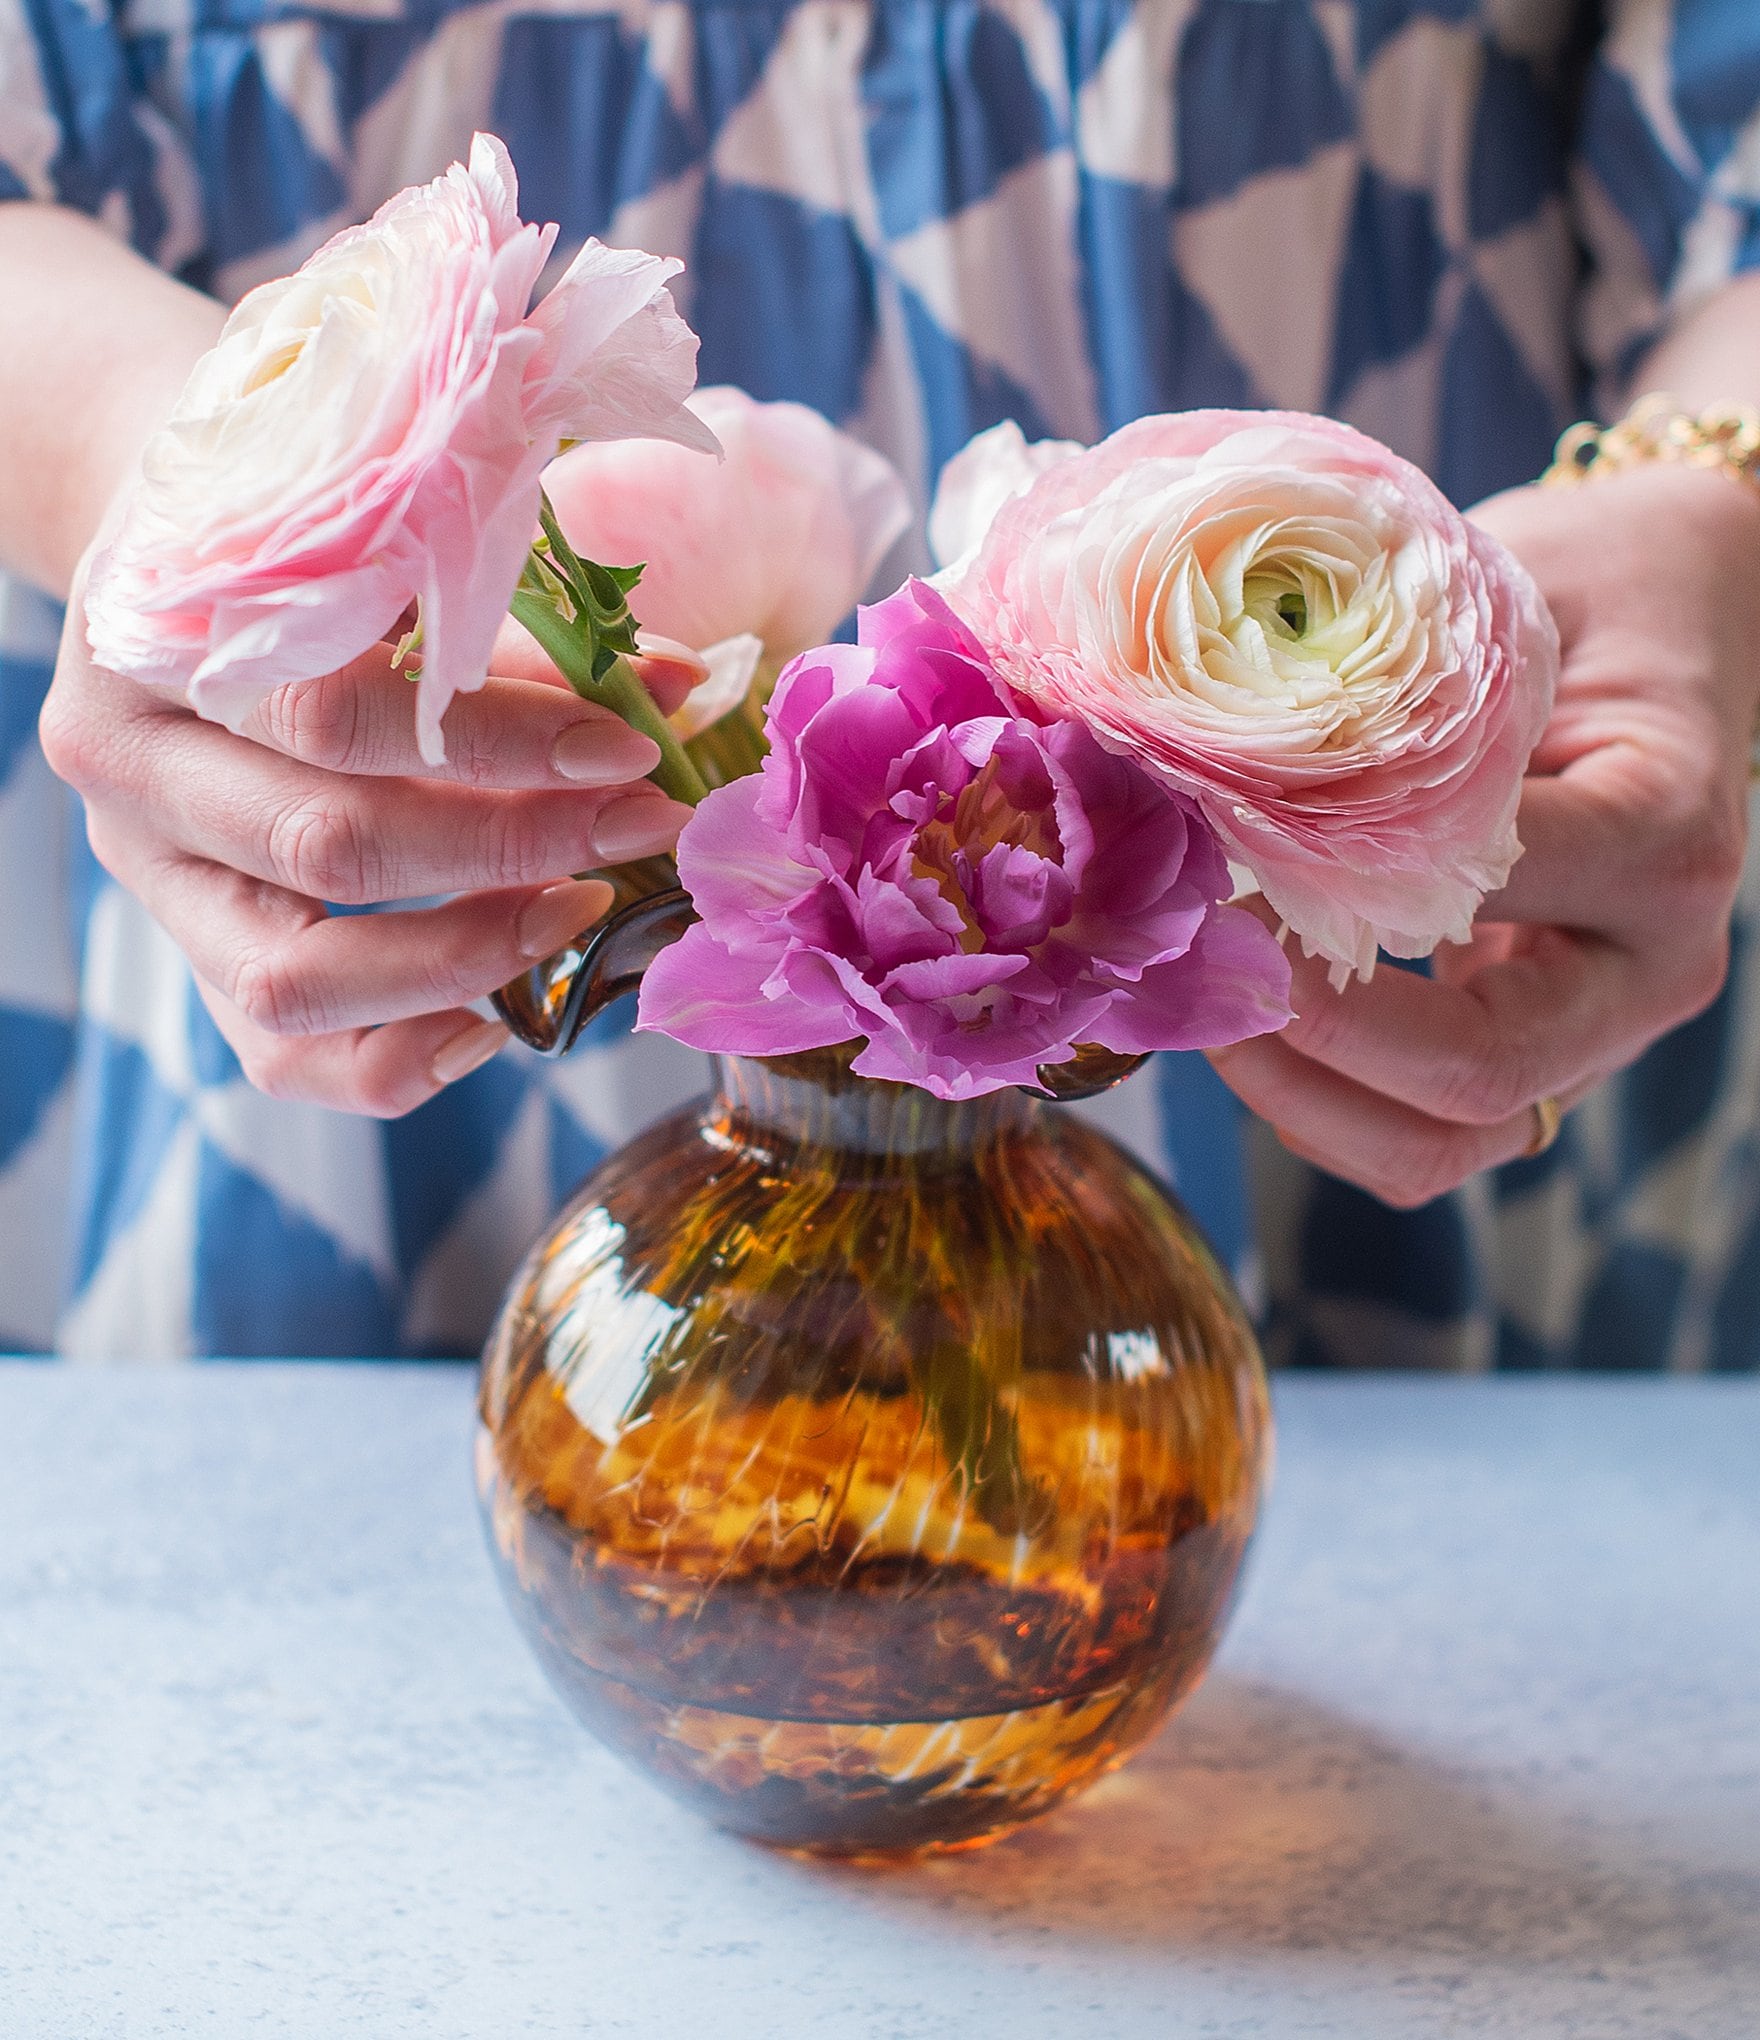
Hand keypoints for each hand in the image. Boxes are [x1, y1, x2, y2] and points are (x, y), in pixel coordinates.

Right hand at [40, 553, 698, 1116]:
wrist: (182, 566)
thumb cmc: (299, 539)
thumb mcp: (388, 544)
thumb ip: (513, 624)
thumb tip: (676, 688)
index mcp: (157, 639)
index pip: (337, 716)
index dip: (500, 740)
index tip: (627, 747)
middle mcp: (128, 766)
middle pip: (326, 849)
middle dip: (511, 848)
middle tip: (636, 828)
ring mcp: (150, 875)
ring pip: (294, 981)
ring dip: (460, 962)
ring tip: (576, 913)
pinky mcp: (189, 954)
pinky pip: (281, 1054)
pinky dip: (396, 1061)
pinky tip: (494, 1024)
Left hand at [1208, 463, 1759, 1206]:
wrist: (1673, 623)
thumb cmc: (1589, 591)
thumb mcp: (1510, 591)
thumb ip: (1402, 682)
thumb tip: (1212, 757)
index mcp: (1659, 835)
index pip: (1483, 895)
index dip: (1327, 894)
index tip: (1215, 859)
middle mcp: (1649, 961)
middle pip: (1480, 1075)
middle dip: (1310, 1038)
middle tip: (1201, 965)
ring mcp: (1600, 1027)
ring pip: (1451, 1143)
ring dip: (1304, 1100)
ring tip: (1206, 1012)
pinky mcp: (1542, 1055)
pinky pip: (1427, 1136)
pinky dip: (1322, 1106)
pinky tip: (1247, 1029)